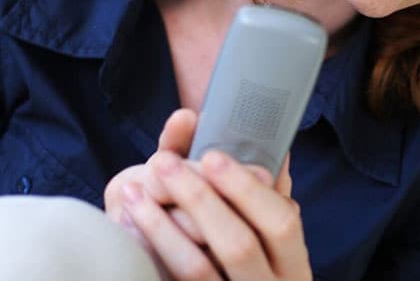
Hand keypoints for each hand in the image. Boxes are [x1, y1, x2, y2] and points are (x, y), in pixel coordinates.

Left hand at [124, 149, 311, 280]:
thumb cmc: (253, 269)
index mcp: (292, 267)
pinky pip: (169, 280)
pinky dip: (146, 250)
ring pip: (197, 268)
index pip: (282, 222)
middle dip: (199, 198)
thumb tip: (275, 151)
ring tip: (132, 189)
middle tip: (163, 162)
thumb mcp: (270, 240)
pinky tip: (127, 223)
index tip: (212, 156)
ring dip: (160, 223)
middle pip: (238, 245)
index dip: (247, 189)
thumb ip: (269, 198)